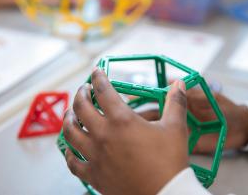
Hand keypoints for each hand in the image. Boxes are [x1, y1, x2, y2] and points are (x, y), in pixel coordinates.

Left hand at [63, 68, 188, 194]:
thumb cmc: (169, 162)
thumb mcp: (175, 128)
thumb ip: (176, 103)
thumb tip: (179, 84)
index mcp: (122, 121)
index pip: (103, 91)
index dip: (98, 77)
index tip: (96, 71)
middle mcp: (103, 135)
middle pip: (81, 108)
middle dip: (80, 93)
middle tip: (84, 89)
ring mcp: (95, 156)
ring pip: (70, 133)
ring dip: (68, 119)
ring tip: (70, 113)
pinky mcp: (93, 174)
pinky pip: (73, 162)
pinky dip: (69, 152)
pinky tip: (70, 148)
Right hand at [137, 89, 247, 152]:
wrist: (240, 128)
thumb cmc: (223, 108)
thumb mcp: (206, 97)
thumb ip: (188, 92)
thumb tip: (169, 80)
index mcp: (177, 103)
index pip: (154, 99)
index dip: (140, 98)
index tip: (126, 98)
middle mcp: (173, 117)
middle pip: (150, 116)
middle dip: (135, 116)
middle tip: (121, 118)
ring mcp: (177, 131)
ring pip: (155, 131)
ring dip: (142, 131)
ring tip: (128, 134)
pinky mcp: (183, 144)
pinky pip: (167, 144)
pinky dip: (156, 145)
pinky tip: (144, 148)